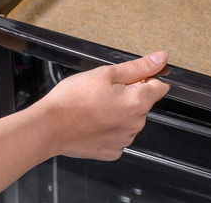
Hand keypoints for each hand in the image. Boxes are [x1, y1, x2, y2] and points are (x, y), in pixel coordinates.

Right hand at [37, 51, 169, 160]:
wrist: (49, 127)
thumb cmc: (73, 99)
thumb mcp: (106, 73)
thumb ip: (138, 66)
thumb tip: (160, 59)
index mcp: (138, 102)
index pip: (160, 86)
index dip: (147, 77)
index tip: (131, 76)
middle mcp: (136, 124)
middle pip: (143, 103)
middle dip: (129, 94)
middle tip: (104, 90)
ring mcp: (124, 140)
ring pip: (130, 119)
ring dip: (119, 111)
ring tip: (95, 106)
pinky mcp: (112, 151)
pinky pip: (117, 135)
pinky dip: (109, 128)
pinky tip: (93, 121)